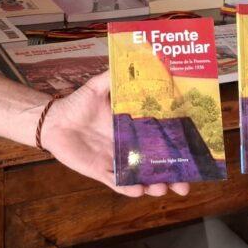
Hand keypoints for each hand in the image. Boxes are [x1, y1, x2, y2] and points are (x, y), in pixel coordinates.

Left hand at [40, 72, 189, 199]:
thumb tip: (136, 57)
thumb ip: (115, 77)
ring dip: (153, 185)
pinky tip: (138, 190)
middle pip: (156, 165)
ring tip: (162, 188)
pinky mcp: (101, 171)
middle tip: (185, 184)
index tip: (193, 154)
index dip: (176, 149)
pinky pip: (117, 183)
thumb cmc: (77, 104)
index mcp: (132, 127)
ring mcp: (116, 161)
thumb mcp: (98, 86)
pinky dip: (128, 188)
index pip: (160, 140)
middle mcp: (128, 147)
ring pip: (140, 178)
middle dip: (171, 176)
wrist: (54, 121)